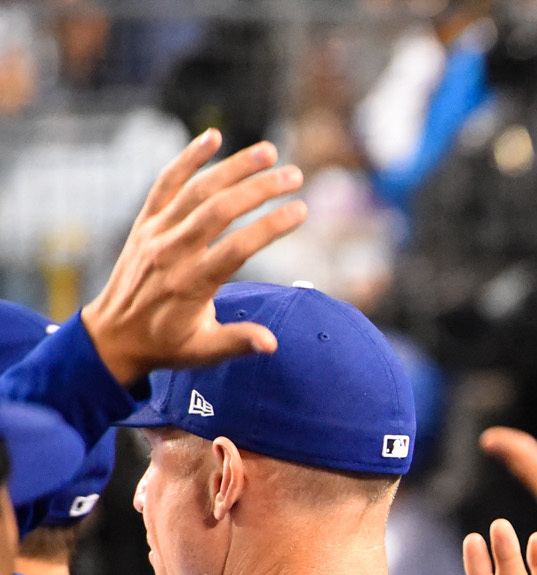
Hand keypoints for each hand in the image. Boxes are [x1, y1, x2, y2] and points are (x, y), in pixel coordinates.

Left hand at [81, 130, 308, 385]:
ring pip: (197, 190)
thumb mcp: (203, 352)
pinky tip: (212, 137)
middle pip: (219, 210)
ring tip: (268, 151)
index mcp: (190, 284)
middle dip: (259, 189)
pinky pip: (166, 183)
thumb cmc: (166, 345)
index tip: (301, 211)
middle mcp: (172, 252)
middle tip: (295, 175)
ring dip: (233, 167)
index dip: (271, 227)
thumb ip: (238, 342)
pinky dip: (188, 158)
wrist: (112, 335)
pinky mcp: (146, 222)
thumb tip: (271, 344)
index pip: (237, 248)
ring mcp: (156, 232)